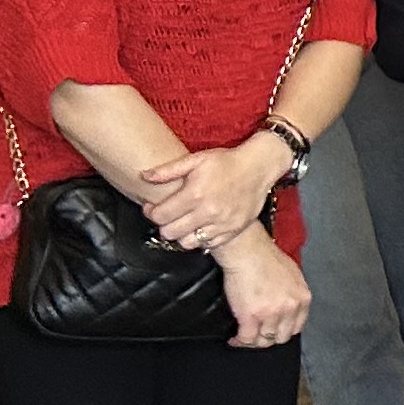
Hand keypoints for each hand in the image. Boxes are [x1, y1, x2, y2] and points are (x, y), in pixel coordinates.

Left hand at [138, 136, 283, 254]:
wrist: (259, 166)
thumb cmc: (227, 161)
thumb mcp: (196, 159)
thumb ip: (168, 170)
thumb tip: (144, 176)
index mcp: (194, 193)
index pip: (160, 216)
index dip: (151, 212)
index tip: (154, 208)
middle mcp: (208, 211)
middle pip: (170, 233)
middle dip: (164, 225)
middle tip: (168, 216)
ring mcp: (222, 223)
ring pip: (187, 243)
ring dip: (181, 234)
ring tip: (184, 223)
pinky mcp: (233, 230)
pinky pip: (208, 244)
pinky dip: (201, 238)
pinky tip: (201, 226)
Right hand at [217, 228, 310, 347]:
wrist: (248, 251)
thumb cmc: (267, 257)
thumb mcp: (292, 275)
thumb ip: (293, 294)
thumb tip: (286, 304)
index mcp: (303, 299)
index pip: (296, 327)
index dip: (283, 331)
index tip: (272, 330)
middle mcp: (290, 309)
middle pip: (281, 337)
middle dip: (269, 338)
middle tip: (256, 335)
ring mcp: (271, 314)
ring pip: (264, 340)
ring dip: (253, 340)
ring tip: (243, 337)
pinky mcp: (250, 317)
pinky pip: (246, 338)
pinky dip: (239, 341)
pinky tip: (234, 339)